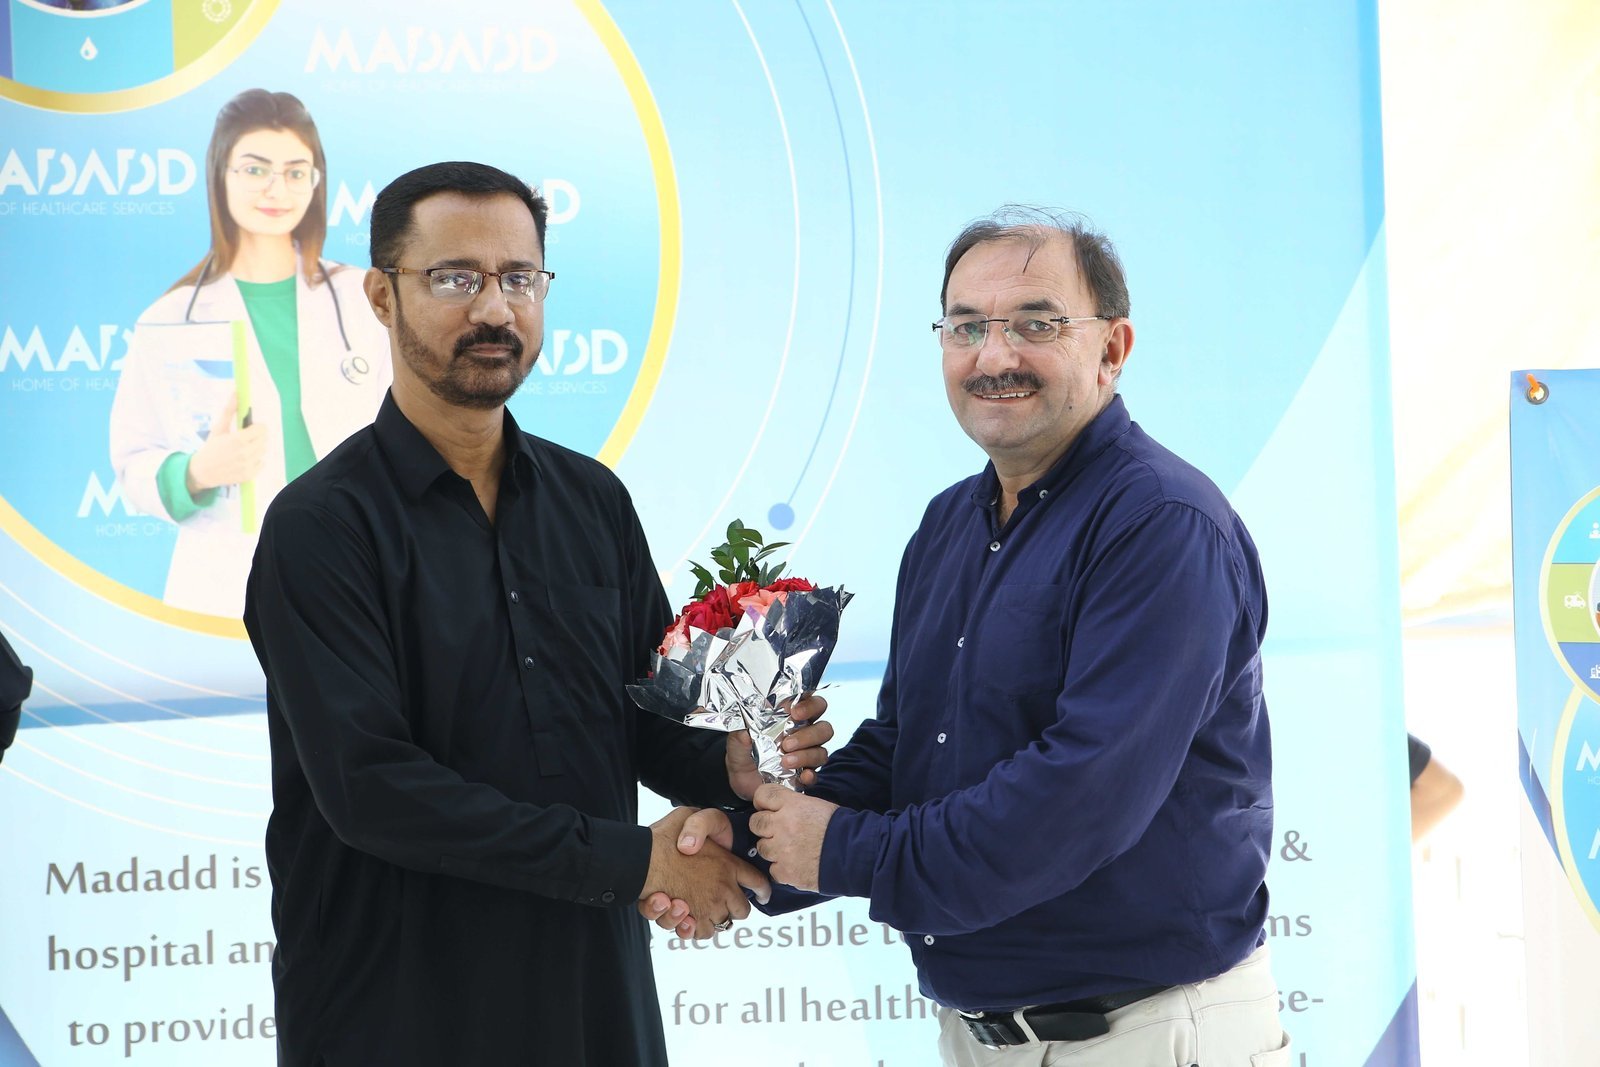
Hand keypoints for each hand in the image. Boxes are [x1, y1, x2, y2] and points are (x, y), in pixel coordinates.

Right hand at [186, 392, 269, 491]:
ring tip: (243, 448)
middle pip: (264, 439)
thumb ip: (230, 410)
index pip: (262, 429)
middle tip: (245, 438)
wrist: (202, 471)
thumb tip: (237, 392)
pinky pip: (262, 463)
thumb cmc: (211, 447)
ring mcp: (248, 465)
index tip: (250, 428)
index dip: (257, 427)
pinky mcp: (249, 475)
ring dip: (256, 448)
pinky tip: (244, 459)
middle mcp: (246, 453)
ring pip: (263, 451)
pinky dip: (256, 460)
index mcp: (238, 439)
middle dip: (257, 436)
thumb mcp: (219, 428)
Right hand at [640, 807, 767, 940]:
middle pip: (742, 909)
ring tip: (692, 907)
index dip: (762, 889)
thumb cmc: (661, 839)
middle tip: (716, 899)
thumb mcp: (687, 816)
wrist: (641, 860)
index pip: (757, 881)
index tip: (762, 893)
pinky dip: (692, 928)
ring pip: (721, 924)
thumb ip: (701, 823)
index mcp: (728, 864)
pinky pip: (700, 933)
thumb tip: (698, 841)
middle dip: (733, 907)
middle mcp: (723, 890)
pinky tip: (682, 916)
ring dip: (709, 918)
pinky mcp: (692, 922)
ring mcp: (709, 908)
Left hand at [727, 691, 833, 799]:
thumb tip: (751, 722)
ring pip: (821, 751)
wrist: (739, 780)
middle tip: (787, 742)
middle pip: (824, 728)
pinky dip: (811, 775)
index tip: (794, 710)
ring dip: (805, 755)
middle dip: (809, 734)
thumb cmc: (743, 752)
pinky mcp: (804, 776)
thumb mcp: (737, 737)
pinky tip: (802, 776)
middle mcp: (804, 735)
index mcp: (791, 719)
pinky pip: (816, 775)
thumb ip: (743, 727)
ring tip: (785, 760)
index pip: (812, 704)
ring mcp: (807, 756)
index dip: (809, 705)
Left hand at [750, 783, 837, 891]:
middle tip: (778, 831)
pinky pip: (773, 869)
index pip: (762, 795)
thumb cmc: (841, 828)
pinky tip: (796, 864)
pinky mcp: (785, 872)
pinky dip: (782, 868)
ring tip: (790, 850)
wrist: (856, 854)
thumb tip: (778, 808)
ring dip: (772, 849)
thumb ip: (794, 805)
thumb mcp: (817, 805)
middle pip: (756, 823)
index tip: (767, 807)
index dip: (762, 801)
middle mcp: (783, 825)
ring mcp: (782, 850)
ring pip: (761, 848)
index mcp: (792, 805)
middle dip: (764, 827)